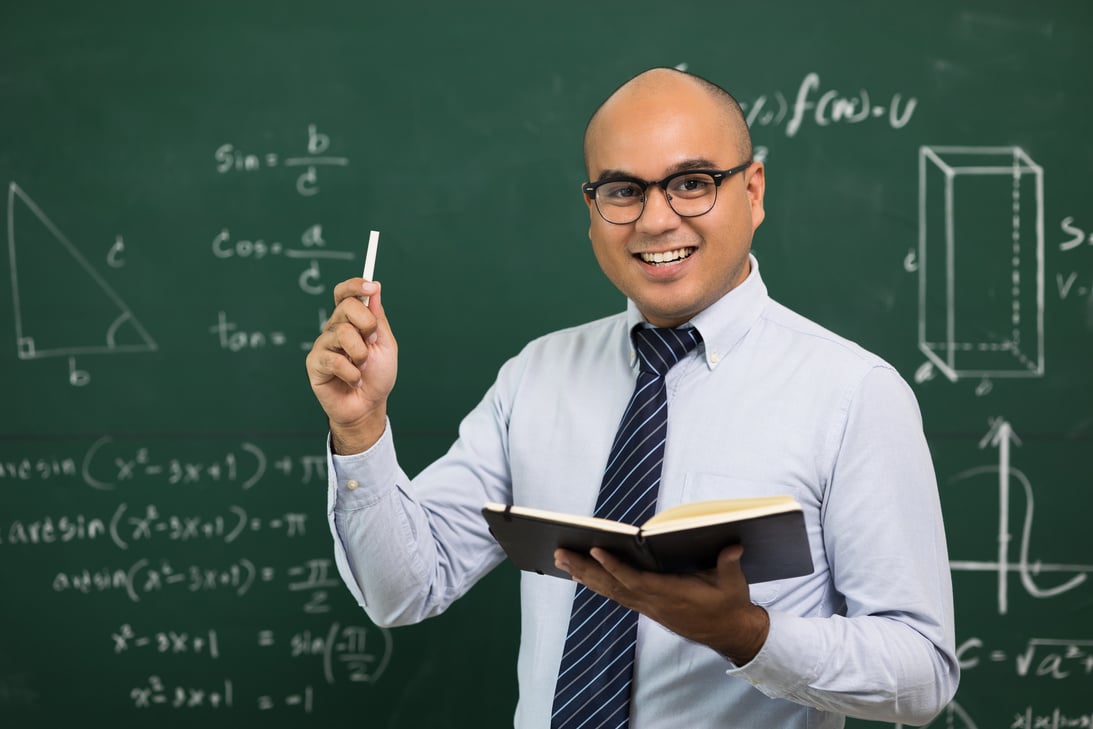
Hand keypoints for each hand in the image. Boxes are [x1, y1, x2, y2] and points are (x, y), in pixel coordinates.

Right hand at [305, 278, 397, 453]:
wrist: (369, 406)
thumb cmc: (377, 376)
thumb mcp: (385, 344)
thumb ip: (378, 318)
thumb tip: (374, 288)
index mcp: (351, 320)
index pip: (344, 293)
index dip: (355, 285)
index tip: (372, 286)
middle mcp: (334, 328)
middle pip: (346, 306)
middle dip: (366, 324)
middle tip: (372, 343)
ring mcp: (323, 345)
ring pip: (342, 332)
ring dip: (361, 353)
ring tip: (363, 367)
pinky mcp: (315, 364)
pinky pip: (334, 358)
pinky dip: (351, 372)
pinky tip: (353, 380)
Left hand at [554, 544, 768, 664]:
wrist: (731, 632)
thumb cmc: (730, 604)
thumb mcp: (734, 584)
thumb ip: (729, 564)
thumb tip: (733, 547)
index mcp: (672, 595)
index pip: (636, 580)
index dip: (614, 567)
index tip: (595, 550)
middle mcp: (654, 603)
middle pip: (613, 586)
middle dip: (585, 569)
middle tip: (560, 552)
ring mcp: (648, 607)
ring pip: (610, 591)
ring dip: (584, 575)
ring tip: (561, 559)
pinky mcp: (647, 608)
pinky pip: (616, 595)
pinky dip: (597, 583)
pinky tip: (581, 574)